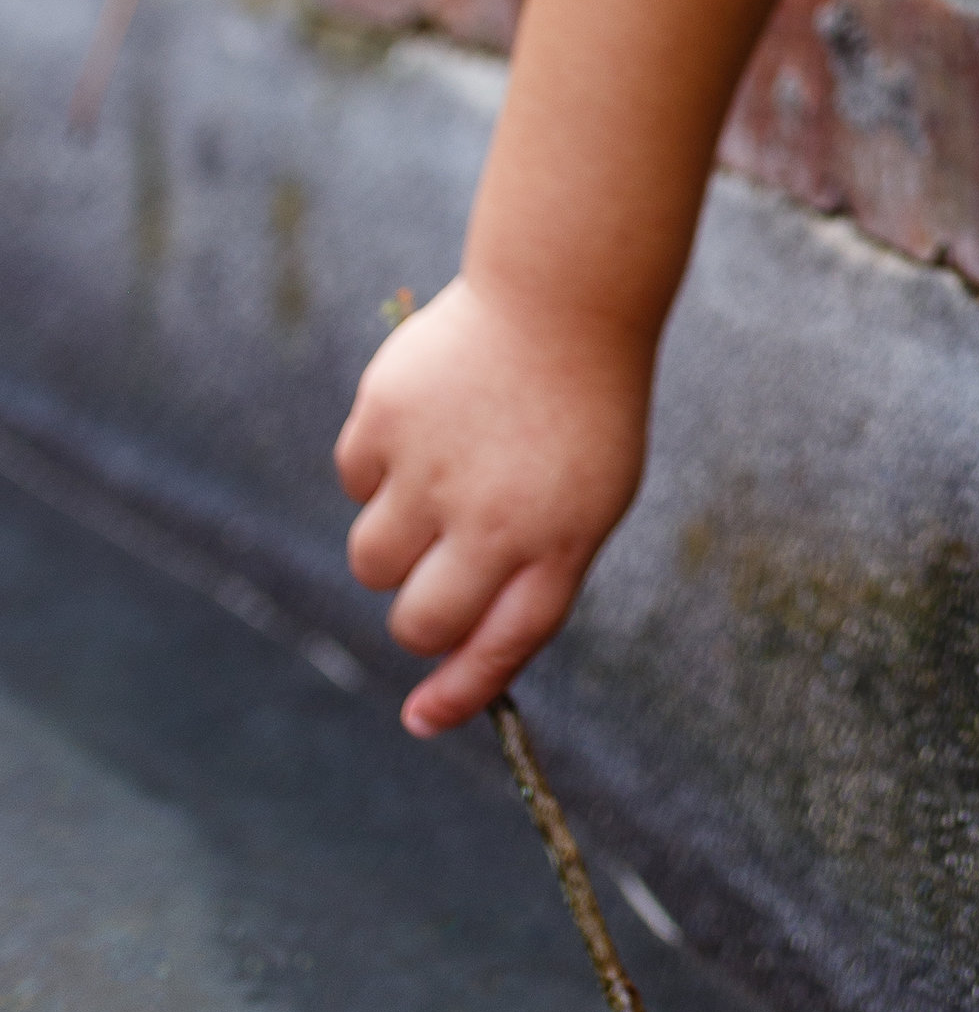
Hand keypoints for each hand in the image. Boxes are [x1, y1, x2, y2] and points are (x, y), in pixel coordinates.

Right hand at [334, 274, 651, 735]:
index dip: (457, 694)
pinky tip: (429, 419)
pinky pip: (353, 480)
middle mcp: (491, 517)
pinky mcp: (385, 417)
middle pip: (419, 621)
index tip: (421, 718)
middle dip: (419, 615)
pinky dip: (378, 465)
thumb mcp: (591, 496)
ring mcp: (432, 467)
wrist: (564, 292)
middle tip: (437, 567)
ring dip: (394, 541)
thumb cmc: (584, 404)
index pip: (499, 647)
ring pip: (371, 560)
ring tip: (440, 477)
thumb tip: (448, 648)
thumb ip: (530, 572)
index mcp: (556, 541)